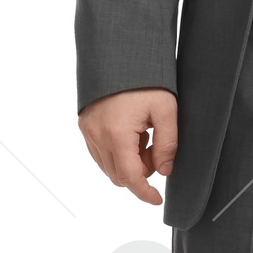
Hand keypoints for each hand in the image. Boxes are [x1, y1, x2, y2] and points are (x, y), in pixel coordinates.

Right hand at [79, 88, 177, 205]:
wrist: (120, 53)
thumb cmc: (146, 79)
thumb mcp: (166, 110)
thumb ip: (167, 144)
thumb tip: (164, 171)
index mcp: (117, 134)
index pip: (130, 178)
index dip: (145, 193)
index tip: (157, 199)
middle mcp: (97, 136)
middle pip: (118, 175)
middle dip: (140, 172)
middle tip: (156, 150)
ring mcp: (88, 131)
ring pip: (108, 166)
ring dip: (128, 163)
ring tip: (145, 137)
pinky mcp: (84, 124)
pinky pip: (99, 153)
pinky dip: (117, 153)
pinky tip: (132, 133)